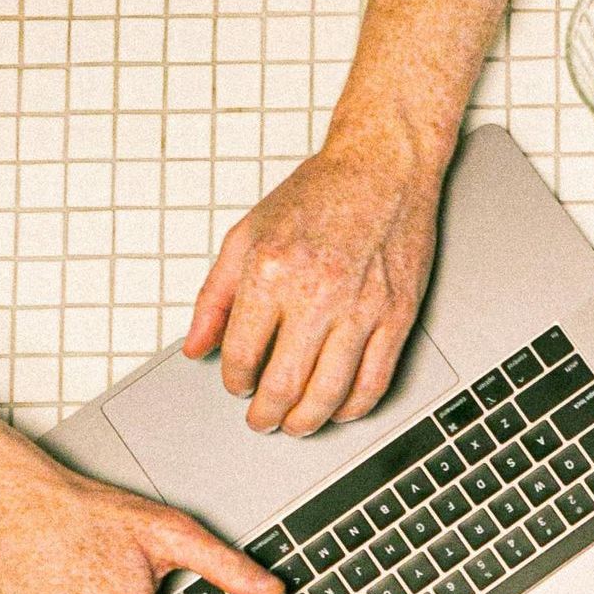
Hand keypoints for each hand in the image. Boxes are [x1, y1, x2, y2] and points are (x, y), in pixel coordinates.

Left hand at [184, 131, 443, 437]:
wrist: (383, 168)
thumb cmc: (320, 194)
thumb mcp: (247, 234)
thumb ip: (216, 295)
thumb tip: (197, 346)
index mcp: (272, 271)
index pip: (241, 353)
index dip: (234, 380)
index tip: (238, 385)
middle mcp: (317, 294)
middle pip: (284, 384)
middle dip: (266, 414)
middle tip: (262, 420)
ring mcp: (361, 309)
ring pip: (329, 393)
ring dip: (307, 420)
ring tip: (296, 425)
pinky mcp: (397, 316)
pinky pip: (375, 381)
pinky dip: (354, 407)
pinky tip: (340, 409)